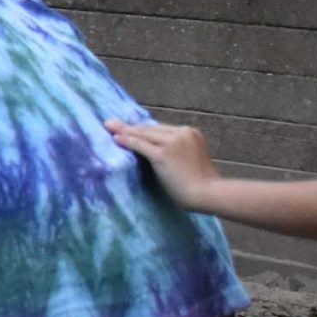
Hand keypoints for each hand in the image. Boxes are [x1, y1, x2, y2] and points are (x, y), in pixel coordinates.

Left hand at [106, 118, 220, 208]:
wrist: (207, 193)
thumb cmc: (199, 181)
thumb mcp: (189, 157)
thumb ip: (176, 149)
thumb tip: (153, 148)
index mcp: (190, 132)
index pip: (160, 128)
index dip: (142, 128)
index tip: (127, 126)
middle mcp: (182, 133)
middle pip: (150, 128)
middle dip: (130, 127)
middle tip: (111, 123)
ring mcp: (173, 143)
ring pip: (143, 134)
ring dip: (124, 131)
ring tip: (109, 127)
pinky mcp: (163, 154)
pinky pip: (139, 145)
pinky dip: (126, 141)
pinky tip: (115, 139)